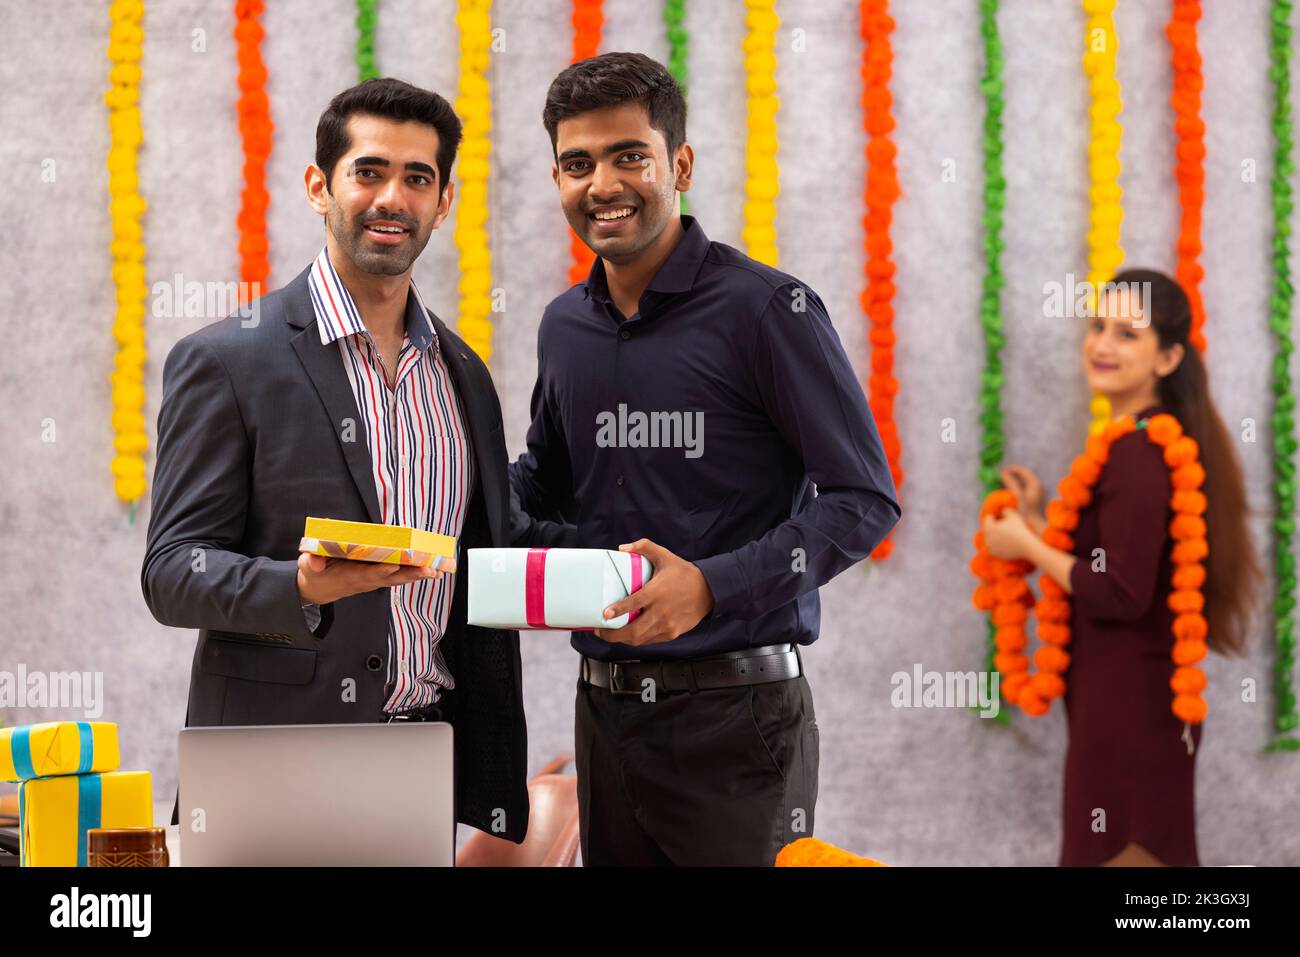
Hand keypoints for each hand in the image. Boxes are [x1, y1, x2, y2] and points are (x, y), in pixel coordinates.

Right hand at [296, 551, 443, 605]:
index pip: (367, 575)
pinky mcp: (378, 578)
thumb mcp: (308, 567)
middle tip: (429, 570)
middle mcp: (365, 581)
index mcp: (349, 577)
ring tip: (436, 571)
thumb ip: (312, 563)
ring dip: (417, 574)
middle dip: (410, 574)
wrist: (318, 589)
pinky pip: (398, 576)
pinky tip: (430, 570)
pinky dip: (414, 573)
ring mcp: (373, 581)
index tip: (394, 565)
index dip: (381, 571)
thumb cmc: (315, 573)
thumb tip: (314, 559)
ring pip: (398, 578)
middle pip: (390, 578)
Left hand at [594, 539, 714, 646]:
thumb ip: (644, 547)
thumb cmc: (685, 574)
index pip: (634, 604)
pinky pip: (650, 640)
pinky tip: (629, 634)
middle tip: (600, 630)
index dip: (618, 610)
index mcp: (657, 592)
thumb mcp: (665, 556)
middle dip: (612, 635)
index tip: (605, 614)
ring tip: (610, 634)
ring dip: (623, 639)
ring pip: (640, 639)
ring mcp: (667, 625)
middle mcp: (661, 611)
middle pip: (633, 631)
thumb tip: (623, 548)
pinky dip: (637, 639)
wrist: (709, 591)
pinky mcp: (672, 633)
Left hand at [981, 509, 1036, 561]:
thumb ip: (1005, 510)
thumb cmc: (1019, 529)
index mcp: (989, 527)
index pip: (988, 518)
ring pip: (991, 537)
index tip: (1004, 517)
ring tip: (1007, 533)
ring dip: (996, 535)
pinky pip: (994, 546)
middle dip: (995, 525)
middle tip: (1006, 525)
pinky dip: (998, 543)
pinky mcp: (994, 554)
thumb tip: (1002, 511)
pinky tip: (1007, 541)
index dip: (996, 515)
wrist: (1026, 546)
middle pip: (989, 528)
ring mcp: (990, 547)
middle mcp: (986, 538)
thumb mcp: (1013, 515)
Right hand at [1001, 464, 1044, 516]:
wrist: (1034, 528)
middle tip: (998, 478)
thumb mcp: (1016, 494)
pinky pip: (1021, 491)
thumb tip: (1003, 473)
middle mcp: (1036, 487)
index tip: (1000, 471)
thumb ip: (1010, 482)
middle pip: (1022, 477)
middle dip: (1009, 476)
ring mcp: (1034, 494)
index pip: (1022, 470)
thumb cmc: (1026, 511)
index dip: (1011, 469)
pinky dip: (1012, 490)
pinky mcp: (1031, 501)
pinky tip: (1005, 494)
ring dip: (1010, 483)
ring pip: (1021, 484)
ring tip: (999, 485)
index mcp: (1035, 483)